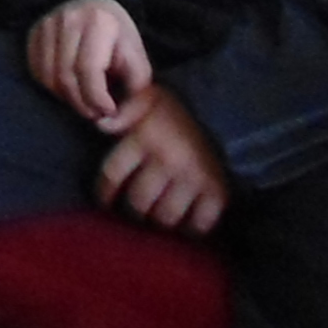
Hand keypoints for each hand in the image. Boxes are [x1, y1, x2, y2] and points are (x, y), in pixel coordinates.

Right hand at [25, 0, 156, 129]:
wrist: (97, 8)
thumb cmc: (119, 42)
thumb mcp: (138, 66)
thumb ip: (133, 99)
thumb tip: (105, 125)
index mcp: (100, 21)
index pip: (89, 69)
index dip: (97, 98)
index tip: (107, 110)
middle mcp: (69, 18)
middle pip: (66, 76)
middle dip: (81, 104)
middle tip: (95, 112)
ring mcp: (47, 23)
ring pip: (48, 77)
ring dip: (66, 98)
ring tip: (83, 100)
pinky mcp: (34, 32)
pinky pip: (36, 72)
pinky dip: (51, 88)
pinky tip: (68, 86)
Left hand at [96, 86, 227, 232]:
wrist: (226, 111)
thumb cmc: (179, 110)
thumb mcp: (147, 99)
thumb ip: (123, 111)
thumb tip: (101, 124)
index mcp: (144, 137)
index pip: (112, 174)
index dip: (104, 193)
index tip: (105, 201)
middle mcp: (166, 160)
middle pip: (138, 203)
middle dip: (135, 209)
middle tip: (139, 208)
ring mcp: (192, 177)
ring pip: (165, 217)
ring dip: (161, 219)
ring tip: (160, 215)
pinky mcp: (216, 191)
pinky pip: (199, 224)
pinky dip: (192, 228)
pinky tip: (188, 221)